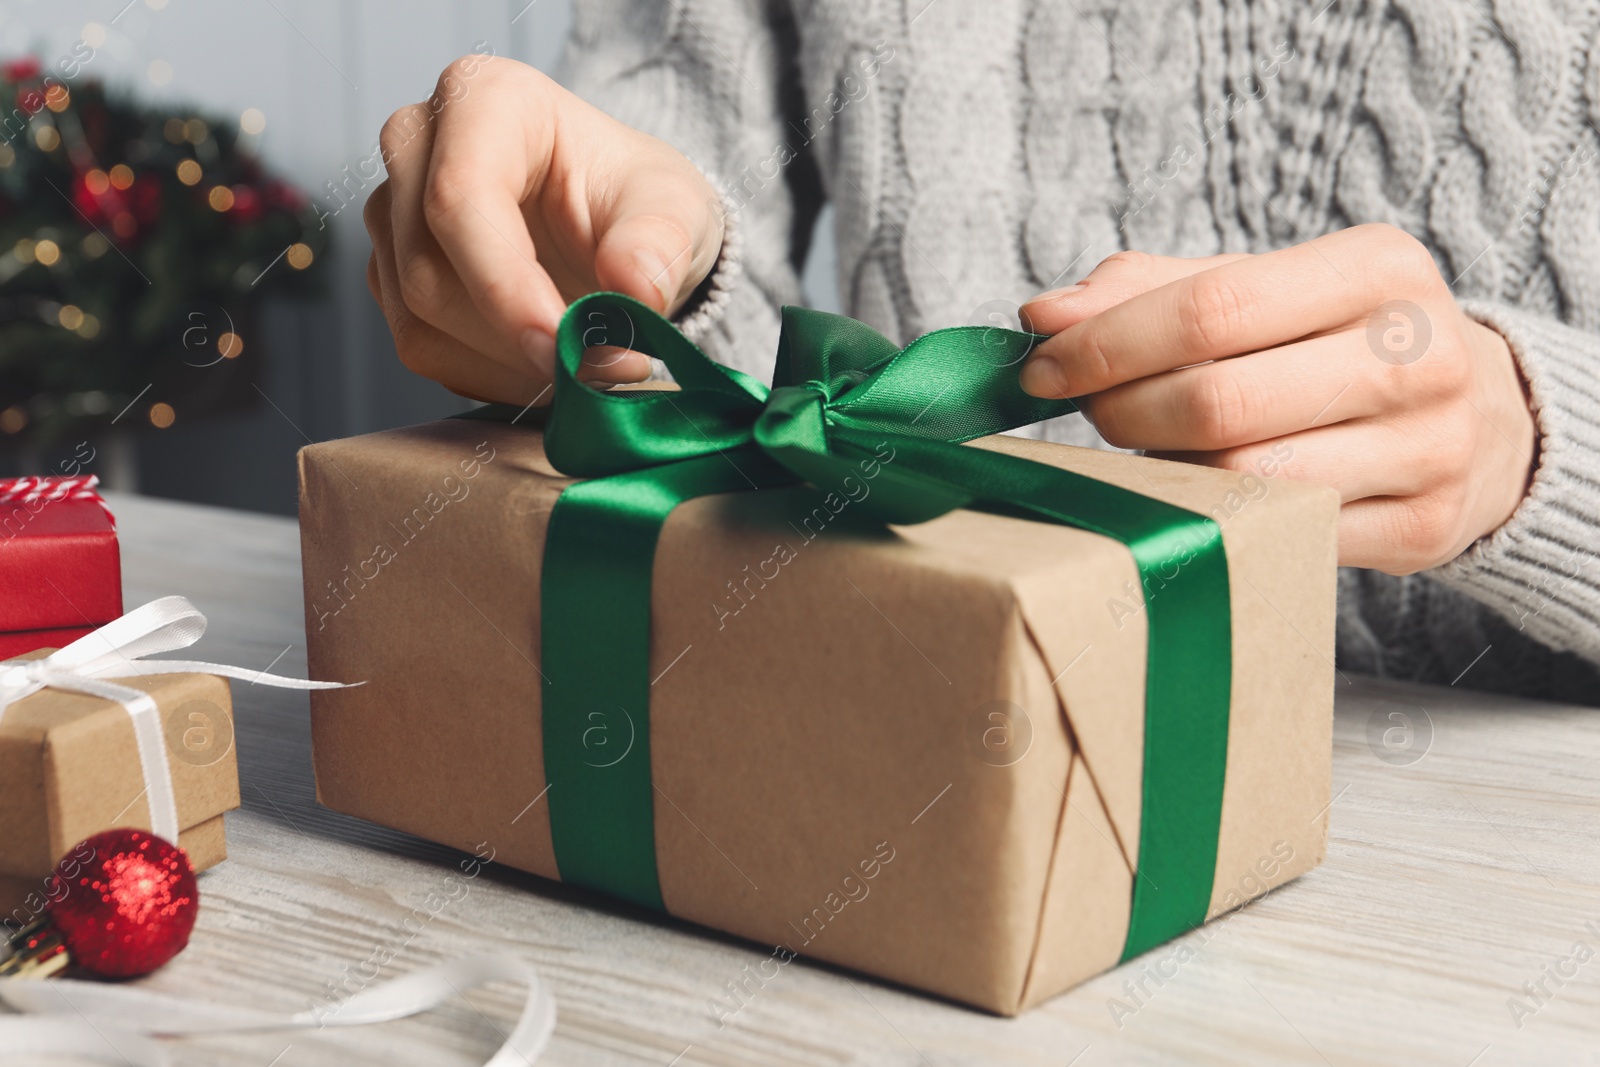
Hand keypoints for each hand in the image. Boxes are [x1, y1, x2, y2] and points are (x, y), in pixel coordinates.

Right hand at [364, 56, 724, 405]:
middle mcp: (417, 144)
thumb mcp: (675, 209)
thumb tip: (637, 290)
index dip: (506, 286)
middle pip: (428, 270)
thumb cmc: (635, 200)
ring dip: (506, 363)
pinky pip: (424, 348)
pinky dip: (489, 375)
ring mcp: (392, 212)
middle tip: (596, 368)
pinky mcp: (391, 273)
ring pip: (419, 320)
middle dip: (515, 337)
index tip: (564, 347)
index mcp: (486, 98)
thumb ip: (659, 245)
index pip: (460, 196)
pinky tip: (542, 364)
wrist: (616, 229)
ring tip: (579, 362)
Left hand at [1017, 224, 1536, 574]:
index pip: (1210, 309)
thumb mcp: (1267, 290)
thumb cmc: (1339, 343)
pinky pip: (1281, 533)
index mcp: (1377, 268)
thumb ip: (1153, 291)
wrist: (1482, 419)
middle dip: (1124, 411)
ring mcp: (1428, 448)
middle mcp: (1418, 353)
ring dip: (1166, 470)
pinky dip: (1220, 518)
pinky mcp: (1422, 528)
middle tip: (1090, 412)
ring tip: (1150, 451)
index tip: (1043, 366)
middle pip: (1219, 402)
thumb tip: (1044, 316)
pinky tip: (1205, 496)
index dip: (1108, 344)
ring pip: (1245, 478)